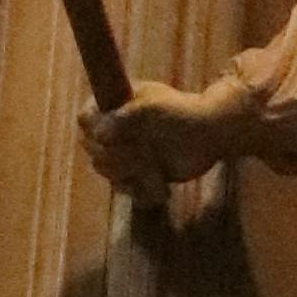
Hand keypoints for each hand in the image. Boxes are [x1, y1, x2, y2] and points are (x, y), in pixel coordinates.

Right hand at [87, 79, 244, 201]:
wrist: (211, 136)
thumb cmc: (183, 115)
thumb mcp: (152, 110)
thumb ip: (123, 120)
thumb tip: (98, 135)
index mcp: (115, 105)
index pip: (86, 119)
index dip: (94, 130)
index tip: (111, 138)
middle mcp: (116, 129)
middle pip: (94, 150)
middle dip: (118, 157)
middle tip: (144, 154)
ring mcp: (125, 151)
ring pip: (108, 172)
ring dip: (131, 175)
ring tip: (156, 171)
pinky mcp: (138, 173)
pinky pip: (125, 189)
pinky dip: (141, 191)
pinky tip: (160, 187)